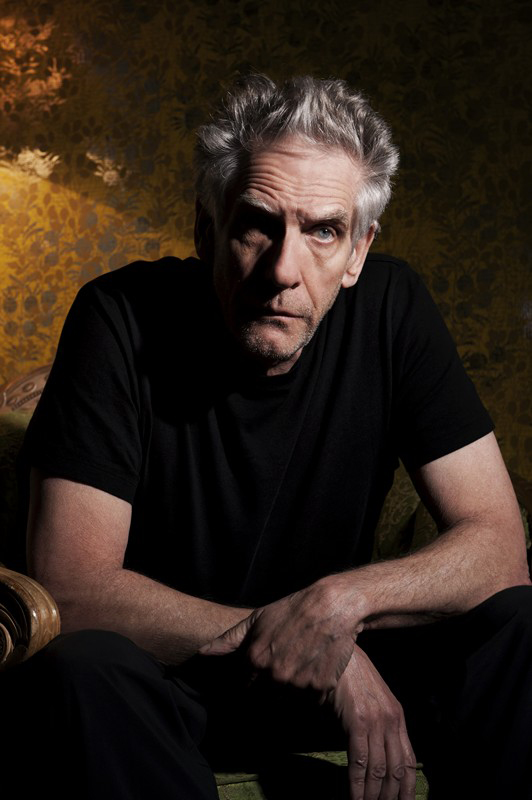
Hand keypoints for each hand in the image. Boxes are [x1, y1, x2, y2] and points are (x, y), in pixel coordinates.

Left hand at [200, 579, 360, 690]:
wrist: (333, 606)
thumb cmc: (293, 609)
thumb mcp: (258, 619)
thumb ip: (229, 640)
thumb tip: (202, 653)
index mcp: (255, 660)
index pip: (245, 687)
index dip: (252, 682)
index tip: (260, 676)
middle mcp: (273, 675)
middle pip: (266, 697)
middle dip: (272, 688)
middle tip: (286, 669)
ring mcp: (297, 684)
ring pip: (289, 701)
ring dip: (293, 691)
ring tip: (302, 666)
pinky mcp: (320, 688)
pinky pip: (312, 700)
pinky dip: (313, 690)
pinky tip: (315, 669)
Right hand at [329, 645, 416, 799]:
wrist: (339, 654)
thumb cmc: (350, 677)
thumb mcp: (371, 701)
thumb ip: (376, 725)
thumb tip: (373, 755)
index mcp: (398, 717)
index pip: (408, 761)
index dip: (408, 788)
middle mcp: (392, 721)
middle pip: (397, 770)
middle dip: (391, 797)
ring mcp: (376, 721)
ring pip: (380, 770)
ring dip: (373, 796)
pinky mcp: (358, 721)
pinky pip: (361, 761)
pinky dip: (357, 784)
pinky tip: (354, 797)